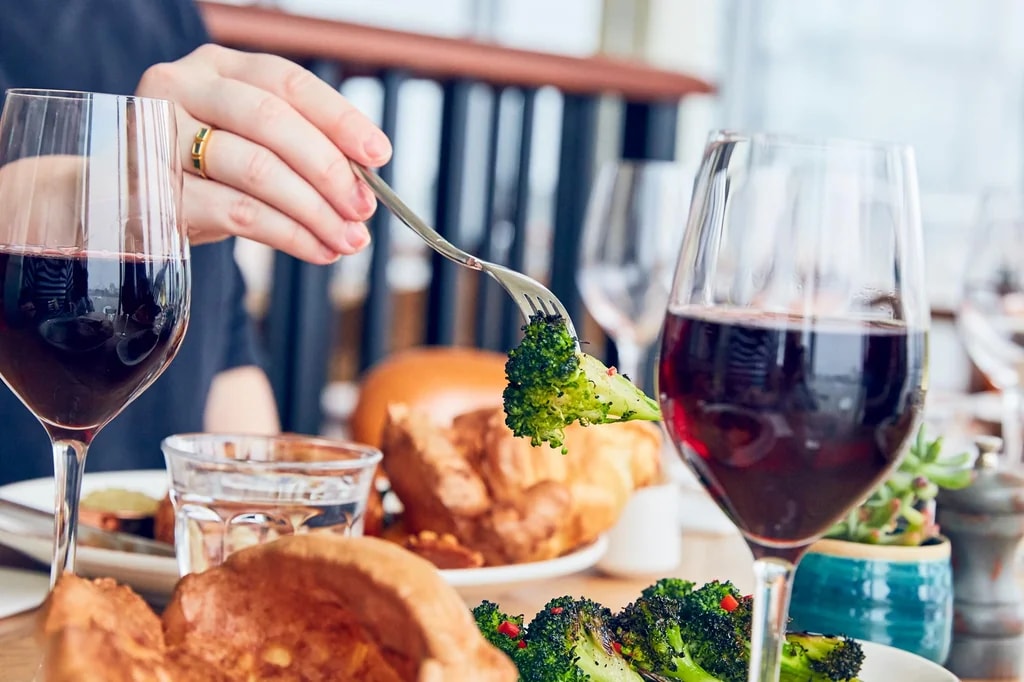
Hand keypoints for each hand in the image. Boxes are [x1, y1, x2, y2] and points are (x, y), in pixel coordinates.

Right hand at [136, 44, 391, 263]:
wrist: (123, 204)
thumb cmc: (201, 171)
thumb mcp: (248, 144)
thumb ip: (299, 147)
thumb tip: (366, 179)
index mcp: (216, 68)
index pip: (287, 81)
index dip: (339, 117)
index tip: (379, 154)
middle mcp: (182, 89)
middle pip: (271, 120)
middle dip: (329, 169)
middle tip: (364, 209)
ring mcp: (161, 138)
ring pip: (257, 170)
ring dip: (315, 211)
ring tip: (349, 239)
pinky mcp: (156, 192)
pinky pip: (238, 213)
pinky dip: (289, 235)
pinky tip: (318, 250)